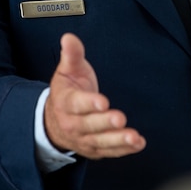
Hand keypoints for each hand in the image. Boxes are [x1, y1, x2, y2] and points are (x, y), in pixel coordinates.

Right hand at [45, 32, 145, 158]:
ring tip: (134, 137)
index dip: (89, 103)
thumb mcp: (67, 70)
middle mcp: (73, 123)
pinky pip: (109, 151)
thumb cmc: (67, 91)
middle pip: (89, 125)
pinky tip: (138, 144)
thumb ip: (72, 54)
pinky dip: (124, 150)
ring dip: (118, 140)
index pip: (76, 103)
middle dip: (105, 122)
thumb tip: (69, 38)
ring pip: (100, 141)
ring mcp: (83, 138)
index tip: (102, 101)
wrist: (52, 122)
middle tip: (120, 118)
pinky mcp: (94, 149)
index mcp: (65, 102)